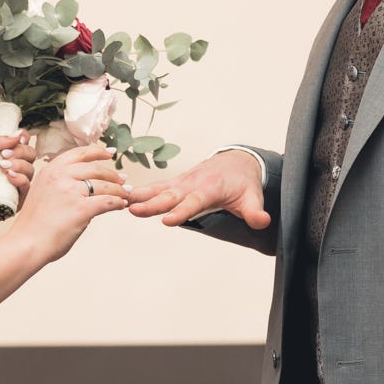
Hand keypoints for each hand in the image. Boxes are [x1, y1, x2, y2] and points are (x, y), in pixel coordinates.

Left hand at [0, 132, 38, 232]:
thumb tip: (17, 135)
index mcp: (2, 156)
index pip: (22, 143)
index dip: (23, 138)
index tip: (18, 139)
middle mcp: (11, 168)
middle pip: (30, 154)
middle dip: (20, 151)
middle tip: (4, 155)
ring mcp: (15, 184)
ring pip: (30, 169)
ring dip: (19, 165)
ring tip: (2, 168)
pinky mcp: (17, 200)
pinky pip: (27, 187)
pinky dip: (20, 179)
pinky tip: (9, 177)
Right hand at [9, 145, 127, 262]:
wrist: (27, 243)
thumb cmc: (34, 225)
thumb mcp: (42, 193)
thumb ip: (59, 185)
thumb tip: (82, 187)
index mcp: (50, 171)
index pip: (79, 154)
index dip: (97, 152)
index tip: (110, 152)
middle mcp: (60, 177)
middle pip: (95, 168)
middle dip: (112, 173)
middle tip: (122, 178)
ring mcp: (71, 192)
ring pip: (104, 185)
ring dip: (118, 190)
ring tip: (125, 194)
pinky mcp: (81, 209)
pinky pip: (107, 201)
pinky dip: (117, 203)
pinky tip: (120, 205)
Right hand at [126, 150, 270, 228]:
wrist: (236, 161)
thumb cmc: (243, 182)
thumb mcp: (253, 197)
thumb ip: (255, 212)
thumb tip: (263, 221)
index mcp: (210, 189)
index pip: (194, 202)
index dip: (181, 211)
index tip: (167, 221)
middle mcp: (193, 184)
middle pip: (170, 195)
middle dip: (151, 204)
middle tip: (133, 210)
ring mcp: (182, 182)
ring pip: (159, 190)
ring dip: (140, 196)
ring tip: (120, 202)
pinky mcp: (176, 183)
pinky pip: (156, 188)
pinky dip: (140, 192)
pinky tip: (123, 199)